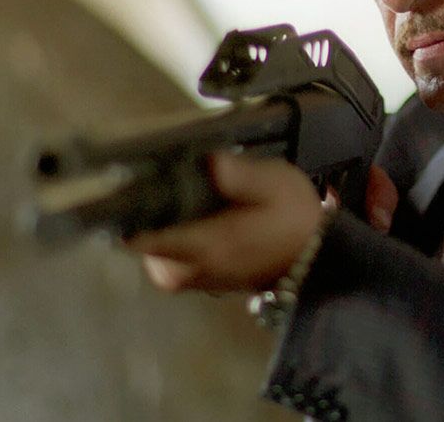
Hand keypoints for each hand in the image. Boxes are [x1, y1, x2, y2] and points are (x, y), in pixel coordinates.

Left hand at [129, 155, 398, 293]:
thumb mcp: (275, 184)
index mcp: (206, 245)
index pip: (142, 237)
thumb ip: (240, 175)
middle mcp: (194, 269)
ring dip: (166, 226)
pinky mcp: (204, 282)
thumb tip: (210, 161)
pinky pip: (173, 260)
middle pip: (142, 243)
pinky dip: (178, 238)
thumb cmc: (295, 219)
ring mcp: (198, 279)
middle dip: (150, 214)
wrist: (316, 257)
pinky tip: (203, 216)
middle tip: (170, 186)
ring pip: (156, 253)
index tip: (127, 186)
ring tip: (192, 201)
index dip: (129, 211)